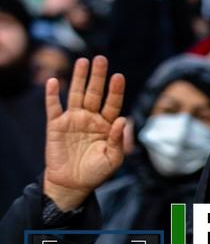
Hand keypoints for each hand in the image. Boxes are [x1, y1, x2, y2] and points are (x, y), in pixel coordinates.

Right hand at [43, 56, 126, 210]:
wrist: (73, 184)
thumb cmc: (96, 172)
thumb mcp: (113, 158)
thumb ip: (119, 139)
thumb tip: (123, 119)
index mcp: (107, 124)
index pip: (113, 103)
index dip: (115, 90)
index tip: (118, 76)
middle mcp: (91, 118)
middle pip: (95, 93)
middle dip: (98, 76)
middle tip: (101, 59)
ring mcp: (73, 120)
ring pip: (76, 94)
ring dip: (78, 78)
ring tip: (82, 61)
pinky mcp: (56, 125)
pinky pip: (53, 107)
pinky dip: (52, 94)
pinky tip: (54, 81)